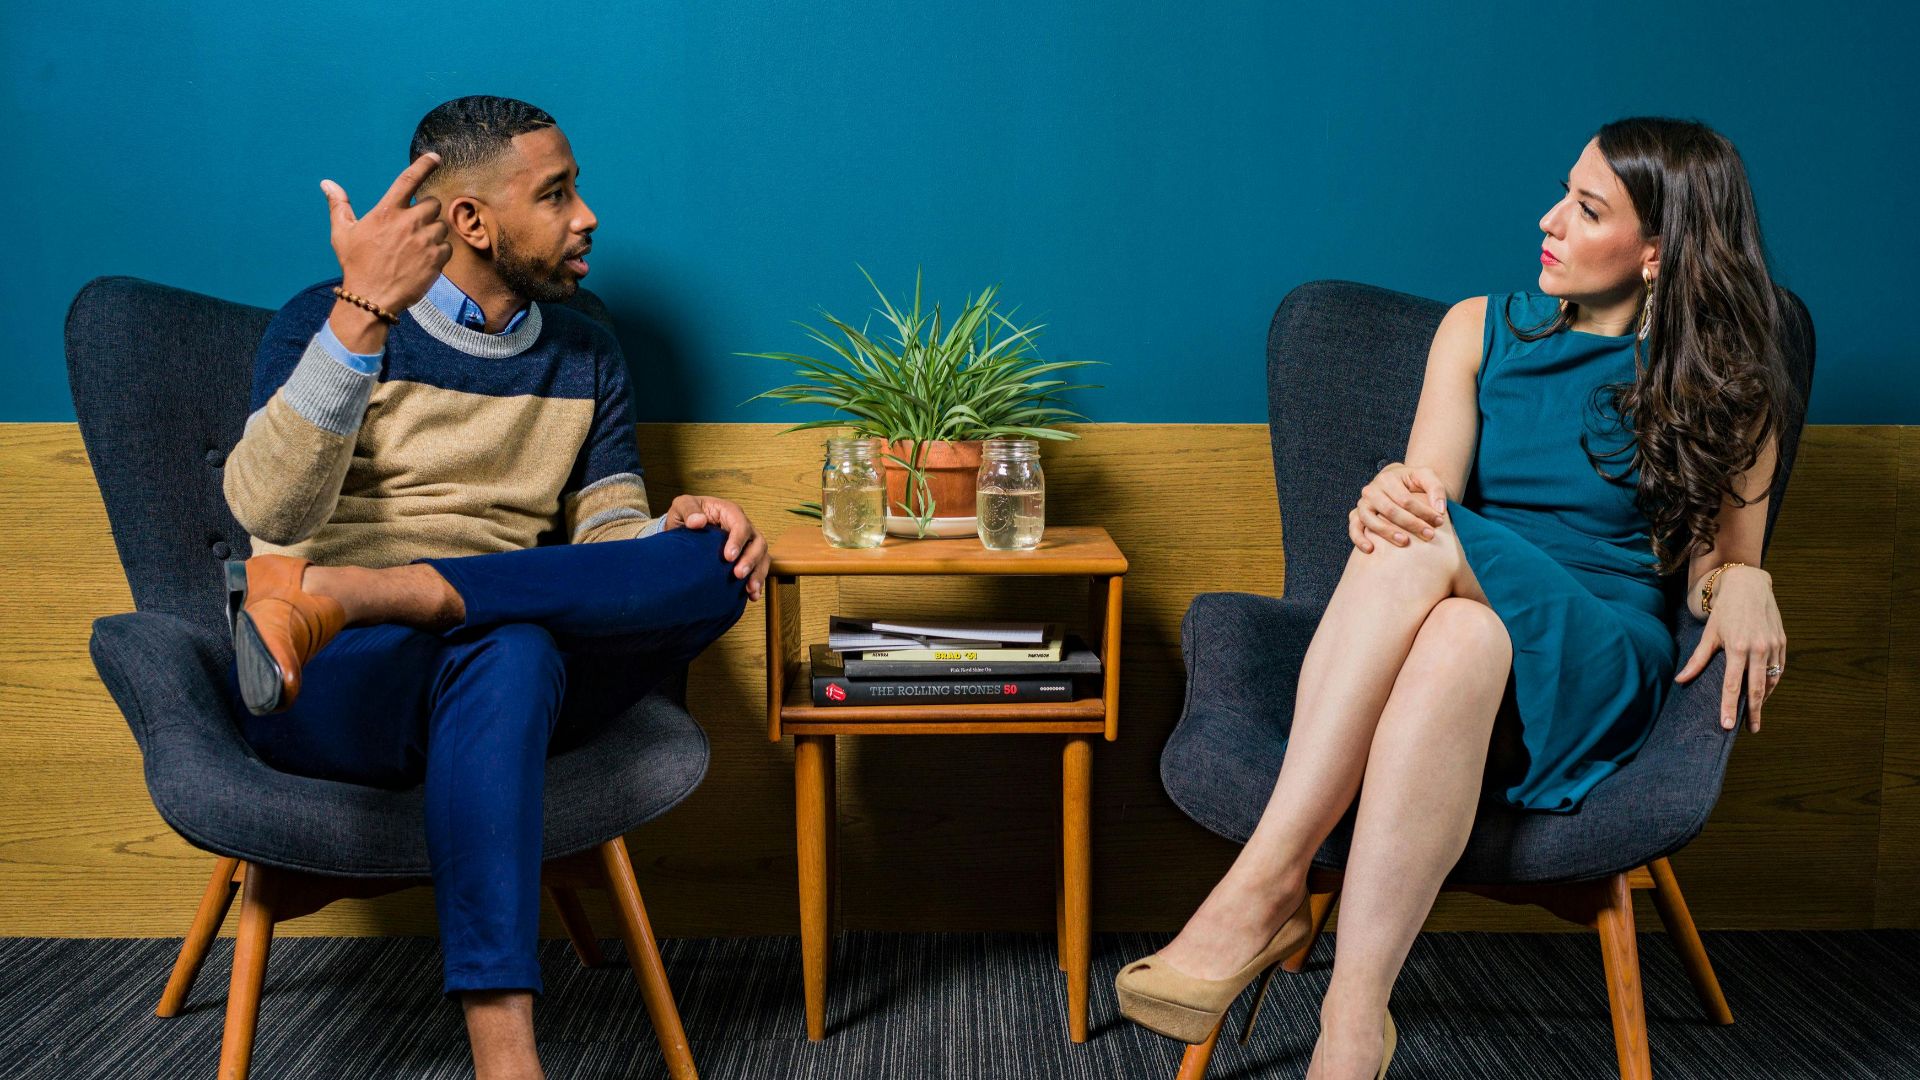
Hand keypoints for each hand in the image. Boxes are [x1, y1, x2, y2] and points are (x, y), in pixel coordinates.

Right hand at [321, 153, 451, 314]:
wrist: (371, 298)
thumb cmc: (356, 264)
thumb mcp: (342, 233)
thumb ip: (339, 206)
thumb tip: (327, 184)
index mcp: (387, 211)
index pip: (409, 180)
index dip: (424, 165)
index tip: (434, 157)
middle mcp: (409, 222)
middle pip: (432, 203)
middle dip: (426, 212)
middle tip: (412, 227)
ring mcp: (425, 241)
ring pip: (440, 226)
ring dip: (432, 233)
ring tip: (414, 249)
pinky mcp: (437, 259)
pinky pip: (447, 247)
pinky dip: (439, 252)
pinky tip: (422, 261)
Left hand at [663, 495, 769, 600]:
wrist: (686, 529)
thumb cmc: (686, 514)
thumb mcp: (682, 505)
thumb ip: (688, 510)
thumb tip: (697, 522)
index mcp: (730, 512)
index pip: (741, 525)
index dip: (738, 541)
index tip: (728, 557)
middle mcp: (744, 527)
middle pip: (758, 542)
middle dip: (751, 560)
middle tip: (738, 575)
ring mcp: (747, 543)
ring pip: (763, 557)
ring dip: (758, 573)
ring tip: (750, 589)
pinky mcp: (746, 557)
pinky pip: (758, 569)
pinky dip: (757, 582)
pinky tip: (752, 595)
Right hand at [1348, 462, 1448, 552]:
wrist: (1395, 481)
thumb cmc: (1412, 481)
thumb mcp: (1426, 476)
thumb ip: (1436, 488)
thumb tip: (1439, 509)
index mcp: (1387, 478)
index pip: (1406, 499)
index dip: (1424, 512)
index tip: (1439, 522)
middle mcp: (1371, 490)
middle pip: (1390, 510)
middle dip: (1411, 524)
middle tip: (1429, 535)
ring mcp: (1362, 504)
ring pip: (1370, 520)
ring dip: (1387, 533)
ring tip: (1405, 542)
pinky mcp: (1357, 516)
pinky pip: (1354, 528)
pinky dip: (1359, 539)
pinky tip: (1370, 549)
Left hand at [1674, 566, 1784, 732]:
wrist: (1749, 585)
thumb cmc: (1725, 611)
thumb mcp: (1709, 634)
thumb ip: (1697, 660)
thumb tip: (1680, 680)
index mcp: (1736, 648)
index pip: (1732, 685)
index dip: (1728, 707)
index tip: (1727, 726)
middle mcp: (1757, 648)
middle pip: (1756, 689)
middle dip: (1753, 712)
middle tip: (1750, 729)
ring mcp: (1773, 646)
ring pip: (1770, 681)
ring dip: (1763, 699)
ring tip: (1755, 713)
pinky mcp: (1782, 642)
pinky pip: (1779, 669)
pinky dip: (1772, 683)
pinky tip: (1764, 692)